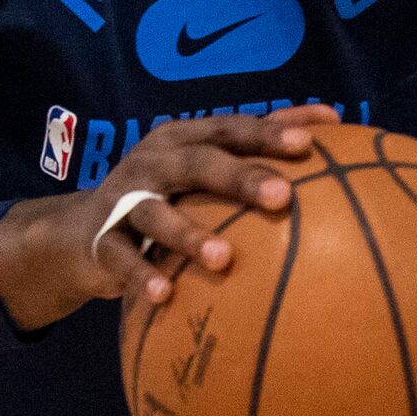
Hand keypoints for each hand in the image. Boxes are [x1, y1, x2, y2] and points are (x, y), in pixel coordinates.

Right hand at [0, 103, 335, 331]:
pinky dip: (141, 275)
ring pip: (155, 213)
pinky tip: (164, 295)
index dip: (268, 133)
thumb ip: (258, 146)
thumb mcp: (202, 166)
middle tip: (283, 197)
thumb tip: (336, 120)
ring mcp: (124, 200)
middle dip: (239, 177)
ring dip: (188, 233)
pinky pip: (121, 258)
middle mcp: (153, 162)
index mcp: (183, 139)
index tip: (311, 143)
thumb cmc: (165, 195)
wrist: (80, 232)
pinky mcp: (102, 240)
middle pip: (198, 163)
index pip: (230, 128)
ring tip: (223, 258)